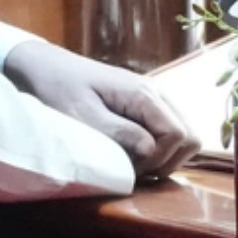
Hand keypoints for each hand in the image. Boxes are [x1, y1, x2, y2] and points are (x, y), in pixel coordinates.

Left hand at [4, 32, 196, 182]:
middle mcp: (156, 94)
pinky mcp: (145, 103)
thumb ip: (120, 133)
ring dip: (166, 155)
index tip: (132, 169)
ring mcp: (154, 98)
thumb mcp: (83, 116)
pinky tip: (134, 153)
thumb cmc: (59, 90)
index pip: (179, 135)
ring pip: (183, 134)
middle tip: (138, 171)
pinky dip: (159, 147)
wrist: (46, 67)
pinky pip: (168, 129)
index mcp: (143, 96)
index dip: (160, 160)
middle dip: (169, 160)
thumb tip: (151, 152)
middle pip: (190, 136)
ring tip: (136, 164)